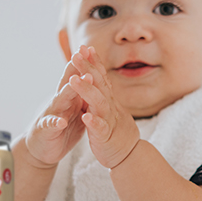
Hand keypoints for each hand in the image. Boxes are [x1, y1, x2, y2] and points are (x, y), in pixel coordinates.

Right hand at [24, 52, 89, 167]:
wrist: (42, 149)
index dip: (83, 64)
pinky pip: (50, 125)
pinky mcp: (46, 130)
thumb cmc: (61, 127)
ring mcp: (51, 114)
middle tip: (82, 56)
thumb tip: (95, 77)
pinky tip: (61, 122)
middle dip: (74, 70)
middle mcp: (59, 102)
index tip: (91, 49)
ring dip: (67, 91)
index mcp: (69, 97)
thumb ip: (82, 94)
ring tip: (75, 83)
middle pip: (67, 83)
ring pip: (59, 100)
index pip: (76, 77)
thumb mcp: (75, 108)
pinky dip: (55, 123)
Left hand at [68, 45, 139, 167]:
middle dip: (87, 68)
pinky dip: (93, 121)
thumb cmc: (115, 130)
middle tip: (76, 54)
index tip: (85, 46)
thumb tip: (97, 75)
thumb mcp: (109, 107)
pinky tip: (85, 116)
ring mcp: (108, 120)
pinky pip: (100, 128)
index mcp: (108, 99)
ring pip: (99, 103)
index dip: (94, 61)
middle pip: (99, 83)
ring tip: (74, 80)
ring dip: (87, 90)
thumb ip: (103, 92)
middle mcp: (110, 106)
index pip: (101, 76)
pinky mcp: (105, 136)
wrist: (128, 153)